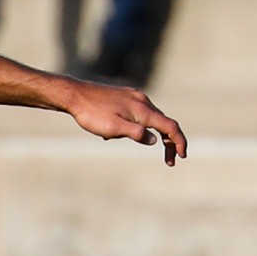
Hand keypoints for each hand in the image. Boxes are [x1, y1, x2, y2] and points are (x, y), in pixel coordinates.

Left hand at [64, 81, 187, 165]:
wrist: (74, 94)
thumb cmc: (92, 114)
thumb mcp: (114, 128)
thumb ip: (137, 134)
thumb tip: (155, 140)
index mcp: (142, 110)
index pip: (169, 126)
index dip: (179, 141)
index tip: (182, 156)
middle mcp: (142, 101)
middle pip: (164, 122)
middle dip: (169, 142)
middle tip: (169, 161)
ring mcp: (134, 97)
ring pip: (151, 118)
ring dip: (151, 134)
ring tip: (124, 141)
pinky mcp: (125, 97)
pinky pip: (138, 113)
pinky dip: (138, 125)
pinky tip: (116, 132)